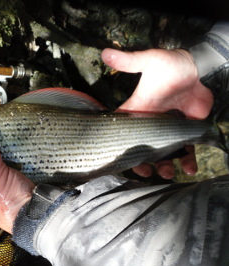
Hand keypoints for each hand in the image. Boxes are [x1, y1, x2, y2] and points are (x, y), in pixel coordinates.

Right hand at [102, 48, 213, 177]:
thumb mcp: (149, 61)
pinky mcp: (187, 129)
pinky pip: (187, 148)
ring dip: (165, 165)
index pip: (124, 128)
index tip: (119, 158)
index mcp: (139, 108)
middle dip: (143, 161)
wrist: (202, 67)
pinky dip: (188, 160)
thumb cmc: (173, 65)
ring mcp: (170, 127)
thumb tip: (104, 52)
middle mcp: (152, 121)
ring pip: (165, 152)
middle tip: (144, 173)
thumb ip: (129, 61)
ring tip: (168, 174)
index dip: (120, 144)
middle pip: (143, 146)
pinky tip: (190, 169)